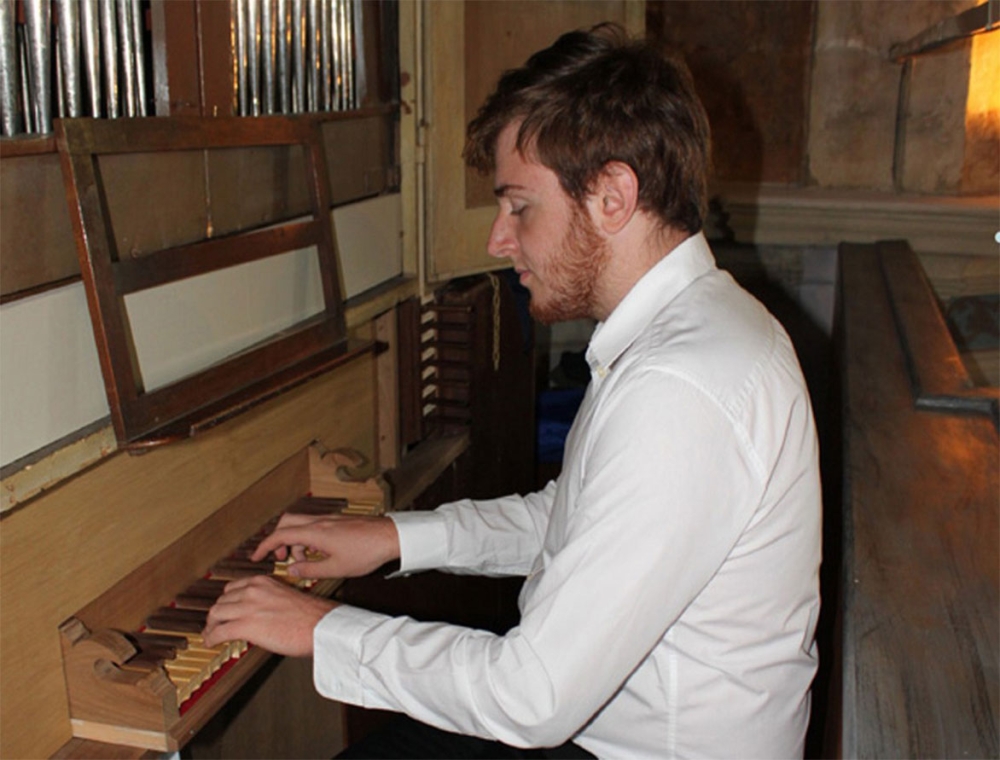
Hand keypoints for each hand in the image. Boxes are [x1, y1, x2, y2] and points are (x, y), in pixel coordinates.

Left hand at [202, 575, 335, 654]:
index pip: (233, 588)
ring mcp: (248, 607)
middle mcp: (253, 591)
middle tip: (215, 624)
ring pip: (216, 615)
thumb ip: (268, 601)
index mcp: (263, 582)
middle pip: (221, 601)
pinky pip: (219, 632)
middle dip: (216, 615)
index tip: (225, 609)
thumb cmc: (311, 616)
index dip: (226, 602)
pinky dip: (211, 638)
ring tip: (211, 634)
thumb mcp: (286, 597)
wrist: (320, 626)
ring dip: (211, 626)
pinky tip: (211, 642)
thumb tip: (259, 615)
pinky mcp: (246, 626)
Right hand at [252, 513, 399, 579]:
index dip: (265, 546)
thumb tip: (291, 569)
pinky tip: (318, 553)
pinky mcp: (338, 521)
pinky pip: (314, 525)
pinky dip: (308, 537)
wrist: (391, 537)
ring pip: (301, 524)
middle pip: (287, 523)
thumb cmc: (366, 552)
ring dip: (295, 540)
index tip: (256, 556)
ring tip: (303, 560)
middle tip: (281, 558)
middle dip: (278, 540)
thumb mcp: (335, 569)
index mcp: (315, 532)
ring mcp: (329, 519)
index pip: (280, 535)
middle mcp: (319, 521)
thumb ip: (309, 570)